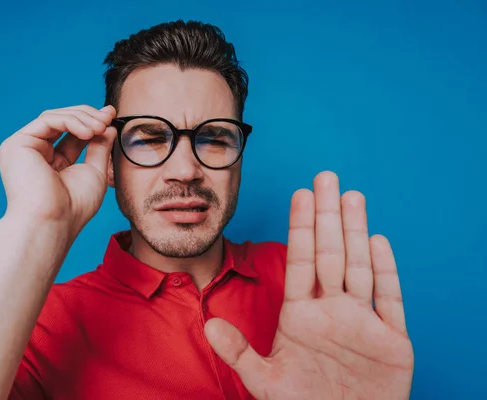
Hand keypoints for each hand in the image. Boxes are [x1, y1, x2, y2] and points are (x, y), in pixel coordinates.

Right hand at [0, 104, 116, 234]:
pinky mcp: (17, 144)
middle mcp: (35, 153)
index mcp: (51, 162)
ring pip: (55, 117)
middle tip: (109, 116)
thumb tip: (108, 126)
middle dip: (89, 115)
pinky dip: (71, 122)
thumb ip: (99, 147)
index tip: (112, 115)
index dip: (92, 121)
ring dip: (83, 118)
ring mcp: (24, 148)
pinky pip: (48, 120)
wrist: (54, 222)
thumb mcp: (94, 172)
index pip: (72, 133)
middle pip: (62, 121)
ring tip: (101, 127)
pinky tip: (89, 132)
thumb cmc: (73, 207)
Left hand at [204, 171, 413, 398]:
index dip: (300, 227)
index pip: (301, 260)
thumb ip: (239, 352)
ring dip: (356, 231)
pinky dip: (386, 272)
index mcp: (302, 315)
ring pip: (360, 267)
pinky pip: (389, 300)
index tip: (299, 194)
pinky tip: (378, 242)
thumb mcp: (266, 381)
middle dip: (328, 215)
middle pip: (331, 253)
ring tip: (352, 197)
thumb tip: (208, 326)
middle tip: (326, 177)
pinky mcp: (392, 341)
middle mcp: (332, 310)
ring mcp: (362, 322)